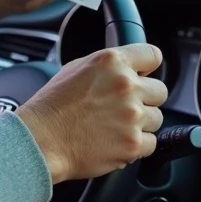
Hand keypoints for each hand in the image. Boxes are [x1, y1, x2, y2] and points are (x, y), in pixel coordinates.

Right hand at [14, 44, 165, 183]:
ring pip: (156, 119)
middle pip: (160, 91)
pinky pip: (150, 144)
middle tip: (122, 108)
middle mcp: (126, 85)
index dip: (147, 67)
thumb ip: (107, 67)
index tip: (143, 76)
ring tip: (113, 127)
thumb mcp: (76, 68)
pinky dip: (136, 146)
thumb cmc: (52, 106)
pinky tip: (114, 141)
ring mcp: (132, 116)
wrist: (40, 140)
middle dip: (145, 99)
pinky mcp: (133, 143)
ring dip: (140, 124)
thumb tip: (128, 70)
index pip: (153, 55)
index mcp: (112, 62)